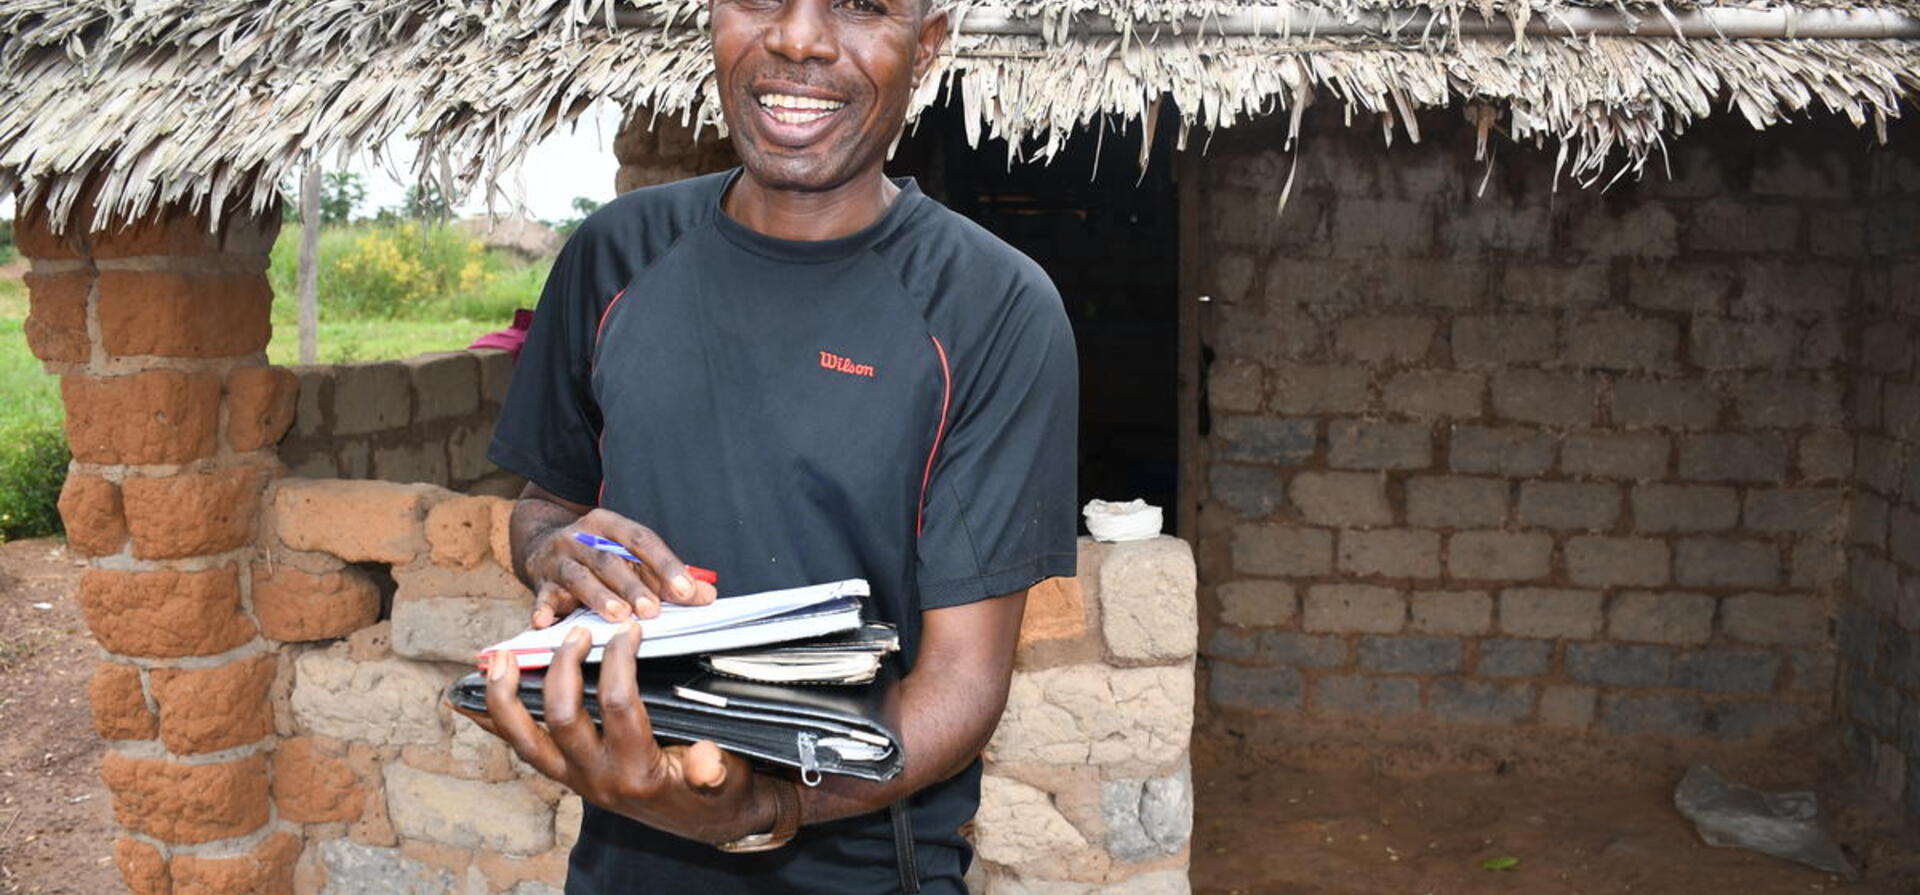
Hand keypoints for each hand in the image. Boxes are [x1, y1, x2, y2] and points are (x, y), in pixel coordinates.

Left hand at [455, 620, 772, 843]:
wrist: (710, 820)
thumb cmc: (722, 790)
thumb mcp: (729, 780)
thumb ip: (716, 770)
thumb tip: (706, 761)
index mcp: (638, 772)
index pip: (617, 706)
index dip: (619, 661)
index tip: (629, 629)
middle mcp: (598, 779)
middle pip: (561, 717)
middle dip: (562, 667)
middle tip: (577, 632)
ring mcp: (576, 779)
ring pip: (524, 739)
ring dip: (506, 697)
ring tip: (499, 657)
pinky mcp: (567, 776)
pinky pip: (522, 748)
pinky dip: (496, 722)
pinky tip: (471, 700)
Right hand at [523, 507, 717, 626]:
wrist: (540, 543)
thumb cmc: (595, 553)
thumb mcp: (630, 557)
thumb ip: (666, 577)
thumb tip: (705, 595)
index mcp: (608, 525)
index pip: (641, 540)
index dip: (665, 564)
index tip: (684, 589)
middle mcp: (581, 537)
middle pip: (610, 560)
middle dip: (633, 587)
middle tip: (652, 610)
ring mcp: (558, 559)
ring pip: (580, 577)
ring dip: (600, 597)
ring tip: (618, 616)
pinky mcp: (540, 583)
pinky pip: (541, 597)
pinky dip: (543, 610)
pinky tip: (546, 622)